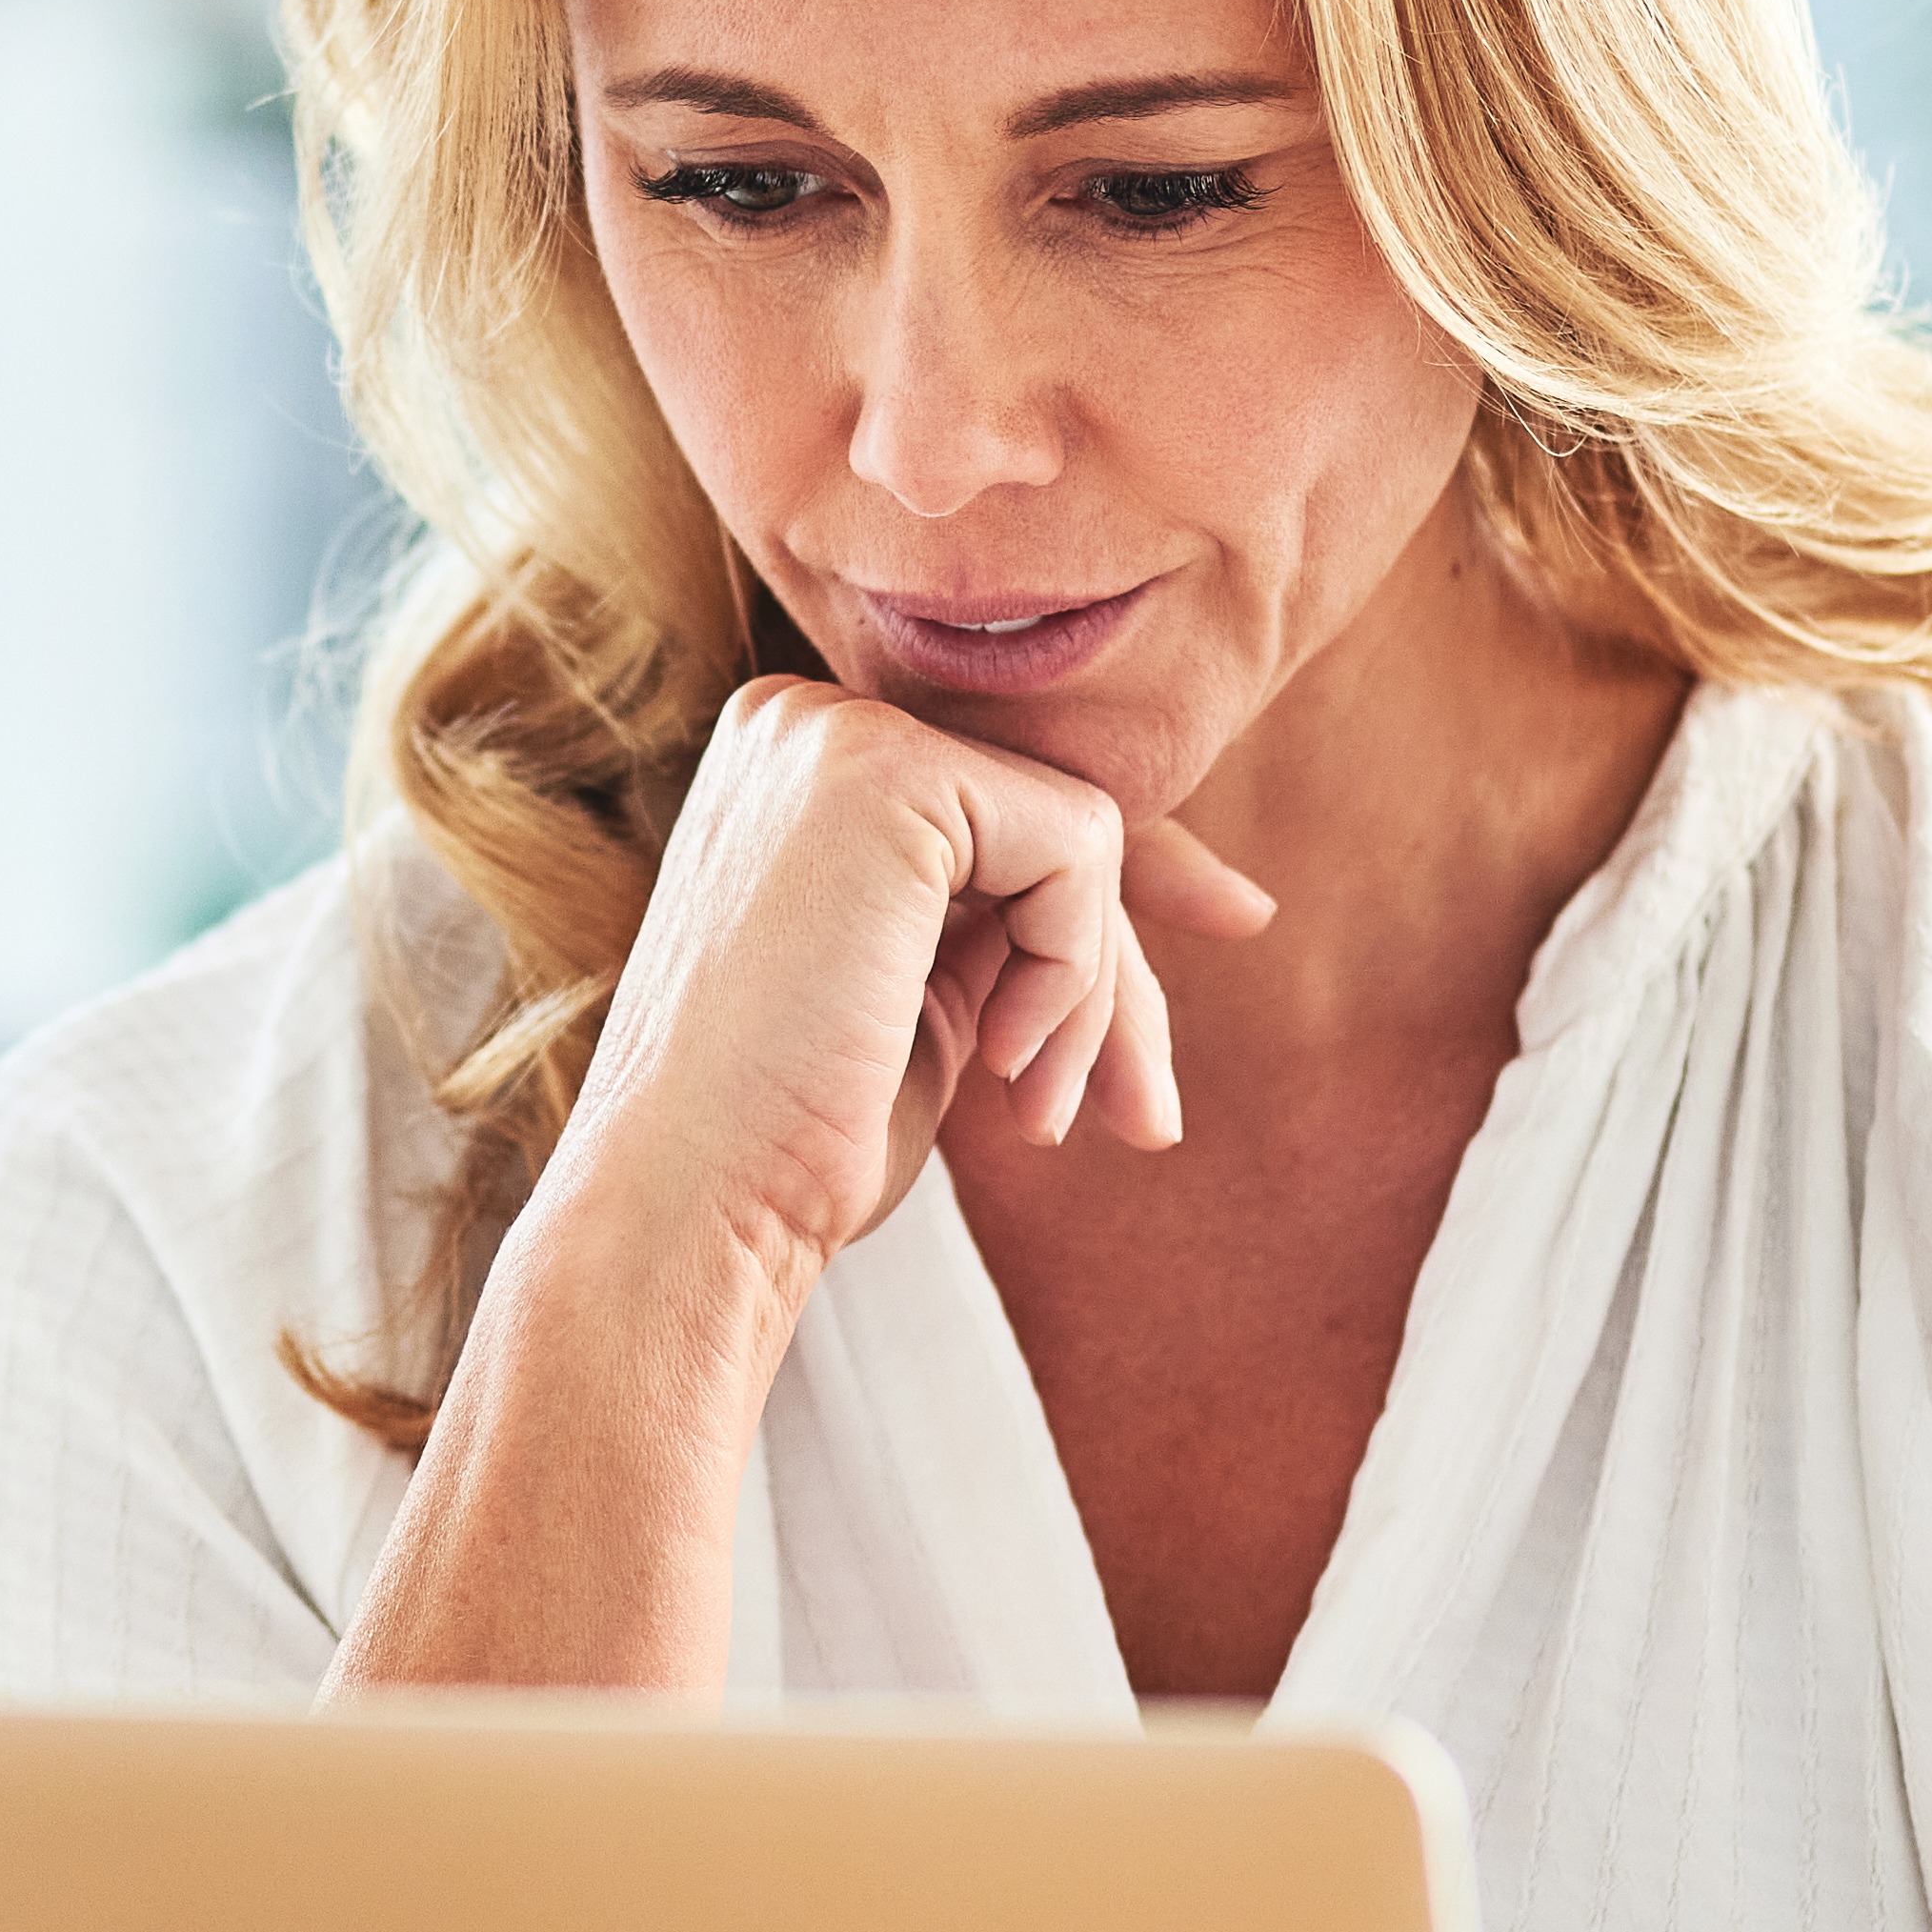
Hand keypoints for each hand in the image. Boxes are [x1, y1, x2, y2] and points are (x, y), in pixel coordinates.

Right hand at [549, 675, 1278, 1295]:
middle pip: (1048, 816)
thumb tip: (1224, 895)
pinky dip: (1073, 971)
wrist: (691, 1207)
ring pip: (1080, 833)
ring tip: (1035, 1112)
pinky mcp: (882, 774)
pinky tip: (999, 1058)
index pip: (1003, 799)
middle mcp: (798, 724)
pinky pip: (1081, 847)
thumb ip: (1019, 917)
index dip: (1117, 875)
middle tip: (1144, 1120)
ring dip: (1090, 996)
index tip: (1240, 916)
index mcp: (792, 770)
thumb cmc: (792, 1140)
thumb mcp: (929, 999)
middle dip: (1112, 973)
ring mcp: (831, 737)